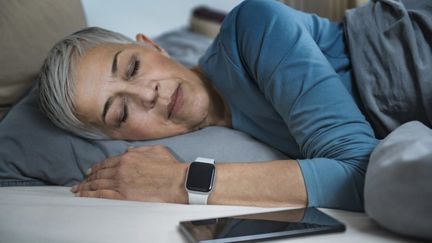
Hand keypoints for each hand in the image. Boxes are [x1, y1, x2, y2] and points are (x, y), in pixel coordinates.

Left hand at [71, 145, 188, 203]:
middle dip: (87, 179)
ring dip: (85, 188)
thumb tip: (129, 150)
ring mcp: (121, 183)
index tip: (89, 172)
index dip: (96, 168)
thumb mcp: (155, 150)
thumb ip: (140, 150)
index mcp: (128, 158)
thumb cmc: (170, 167)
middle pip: (99, 174)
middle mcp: (121, 169)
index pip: (106, 163)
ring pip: (97, 185)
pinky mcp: (123, 196)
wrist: (178, 181)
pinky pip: (101, 196)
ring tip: (77, 191)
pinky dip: (90, 196)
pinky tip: (84, 197)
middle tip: (79, 183)